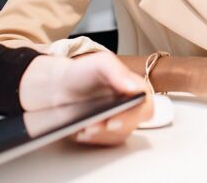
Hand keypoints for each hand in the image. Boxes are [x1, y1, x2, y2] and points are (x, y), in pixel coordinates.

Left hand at [19, 52, 152, 146]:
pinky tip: (80, 132)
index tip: (113, 119)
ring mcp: (118, 122)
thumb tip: (134, 89)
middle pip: (131, 126)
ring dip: (99, 135)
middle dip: (110, 128)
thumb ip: (118, 72)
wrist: (61, 86)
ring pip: (116, 137)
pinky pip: (103, 143)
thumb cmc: (83, 72)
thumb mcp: (101, 63)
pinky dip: (91, 139)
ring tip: (83, 128)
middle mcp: (130, 108)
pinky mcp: (104, 133)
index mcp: (135, 90)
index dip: (132, 116)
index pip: (145, 108)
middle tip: (93, 125)